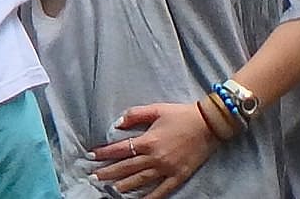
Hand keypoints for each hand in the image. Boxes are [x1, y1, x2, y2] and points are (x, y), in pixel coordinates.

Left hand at [88, 102, 220, 198]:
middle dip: (108, 172)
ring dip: (123, 185)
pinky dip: (150, 197)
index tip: (91, 156)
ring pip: (140, 180)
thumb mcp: (156, 109)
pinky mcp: (178, 176)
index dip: (104, 153)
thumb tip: (118, 123)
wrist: (209, 124)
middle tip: (93, 177)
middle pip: (126, 167)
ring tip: (109, 189)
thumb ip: (135, 114)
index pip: (120, 149)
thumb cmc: (181, 115)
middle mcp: (155, 157)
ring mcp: (166, 168)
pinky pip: (162, 190)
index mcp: (148, 140)